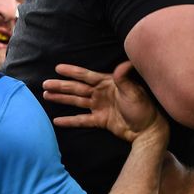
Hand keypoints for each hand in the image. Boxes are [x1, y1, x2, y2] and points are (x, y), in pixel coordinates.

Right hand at [42, 61, 165, 142]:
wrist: (148, 130)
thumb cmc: (143, 108)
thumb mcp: (134, 91)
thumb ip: (124, 78)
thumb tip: (124, 63)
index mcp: (107, 83)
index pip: (86, 75)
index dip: (72, 72)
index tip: (58, 68)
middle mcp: (101, 93)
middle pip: (77, 88)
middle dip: (61, 86)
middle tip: (45, 84)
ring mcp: (99, 107)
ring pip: (76, 102)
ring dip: (62, 99)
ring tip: (46, 96)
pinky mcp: (100, 120)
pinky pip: (82, 120)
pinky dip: (70, 120)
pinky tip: (57, 120)